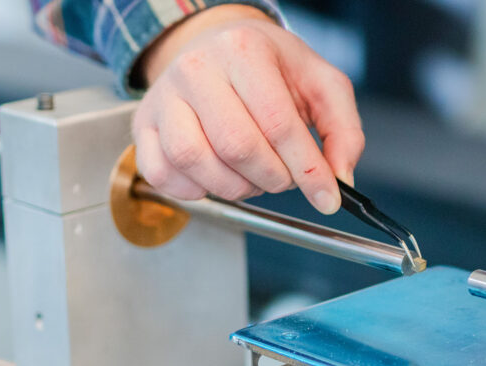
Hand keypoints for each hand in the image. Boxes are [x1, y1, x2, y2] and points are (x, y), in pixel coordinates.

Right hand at [131, 5, 364, 213]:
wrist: (218, 47)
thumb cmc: (269, 67)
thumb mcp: (319, 83)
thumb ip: (342, 129)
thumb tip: (340, 176)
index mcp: (244, 50)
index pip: (278, 124)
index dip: (307, 170)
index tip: (326, 197)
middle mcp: (197, 68)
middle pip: (237, 147)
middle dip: (273, 178)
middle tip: (285, 178)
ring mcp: (164, 96)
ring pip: (196, 162)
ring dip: (236, 187)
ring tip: (254, 176)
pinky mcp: (143, 124)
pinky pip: (162, 173)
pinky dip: (195, 190)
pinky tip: (218, 178)